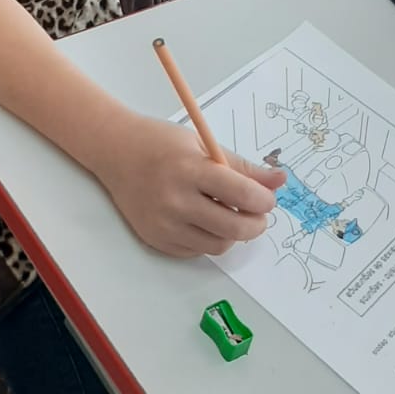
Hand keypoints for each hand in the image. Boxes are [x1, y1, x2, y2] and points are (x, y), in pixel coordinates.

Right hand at [92, 117, 283, 258]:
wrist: (115, 153)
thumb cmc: (160, 143)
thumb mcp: (202, 144)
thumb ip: (242, 166)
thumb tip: (279, 181)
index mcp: (189, 169)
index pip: (240, 194)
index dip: (263, 200)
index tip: (267, 198)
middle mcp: (175, 200)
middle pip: (233, 228)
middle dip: (256, 224)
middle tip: (257, 214)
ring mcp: (164, 224)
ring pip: (218, 245)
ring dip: (232, 233)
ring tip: (226, 213)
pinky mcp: (156, 240)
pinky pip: (197, 250)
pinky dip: (207, 238)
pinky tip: (201, 219)